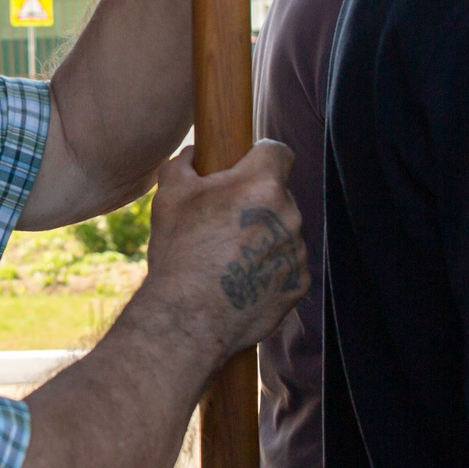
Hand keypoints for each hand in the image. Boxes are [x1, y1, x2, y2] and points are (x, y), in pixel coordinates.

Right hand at [133, 140, 307, 359]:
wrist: (190, 317)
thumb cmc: (180, 251)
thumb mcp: (169, 196)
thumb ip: (183, 164)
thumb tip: (193, 153)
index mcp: (261, 184)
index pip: (277, 151)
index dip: (260, 155)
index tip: (244, 167)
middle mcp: (289, 214)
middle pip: (279, 195)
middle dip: (257, 203)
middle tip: (223, 223)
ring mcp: (297, 251)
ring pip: (284, 232)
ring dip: (263, 238)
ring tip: (227, 260)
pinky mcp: (298, 284)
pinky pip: (287, 267)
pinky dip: (268, 271)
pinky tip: (239, 282)